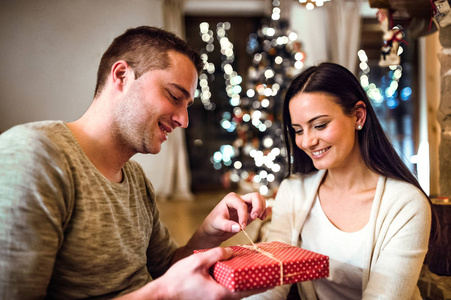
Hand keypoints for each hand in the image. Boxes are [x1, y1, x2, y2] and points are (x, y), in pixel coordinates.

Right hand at [122, 247, 264, 299]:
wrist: (162, 295)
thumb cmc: (178, 280)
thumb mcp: (198, 261)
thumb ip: (217, 254)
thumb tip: (231, 251)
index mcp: (222, 293)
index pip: (249, 289)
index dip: (262, 283)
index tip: (273, 278)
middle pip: (245, 292)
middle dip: (257, 283)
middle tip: (267, 273)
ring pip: (236, 292)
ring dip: (245, 283)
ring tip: (254, 272)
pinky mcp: (210, 299)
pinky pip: (228, 292)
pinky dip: (234, 284)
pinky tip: (234, 274)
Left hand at [198, 192, 266, 246]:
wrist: (214, 229)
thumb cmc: (213, 224)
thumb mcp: (217, 224)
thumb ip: (227, 225)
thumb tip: (238, 227)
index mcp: (231, 199)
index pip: (242, 205)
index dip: (244, 216)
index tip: (242, 227)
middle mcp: (239, 199)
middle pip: (255, 196)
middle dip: (258, 207)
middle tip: (255, 218)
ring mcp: (246, 204)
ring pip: (260, 200)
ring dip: (262, 208)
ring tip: (259, 218)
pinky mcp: (250, 211)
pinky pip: (261, 207)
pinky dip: (264, 211)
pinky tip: (262, 218)